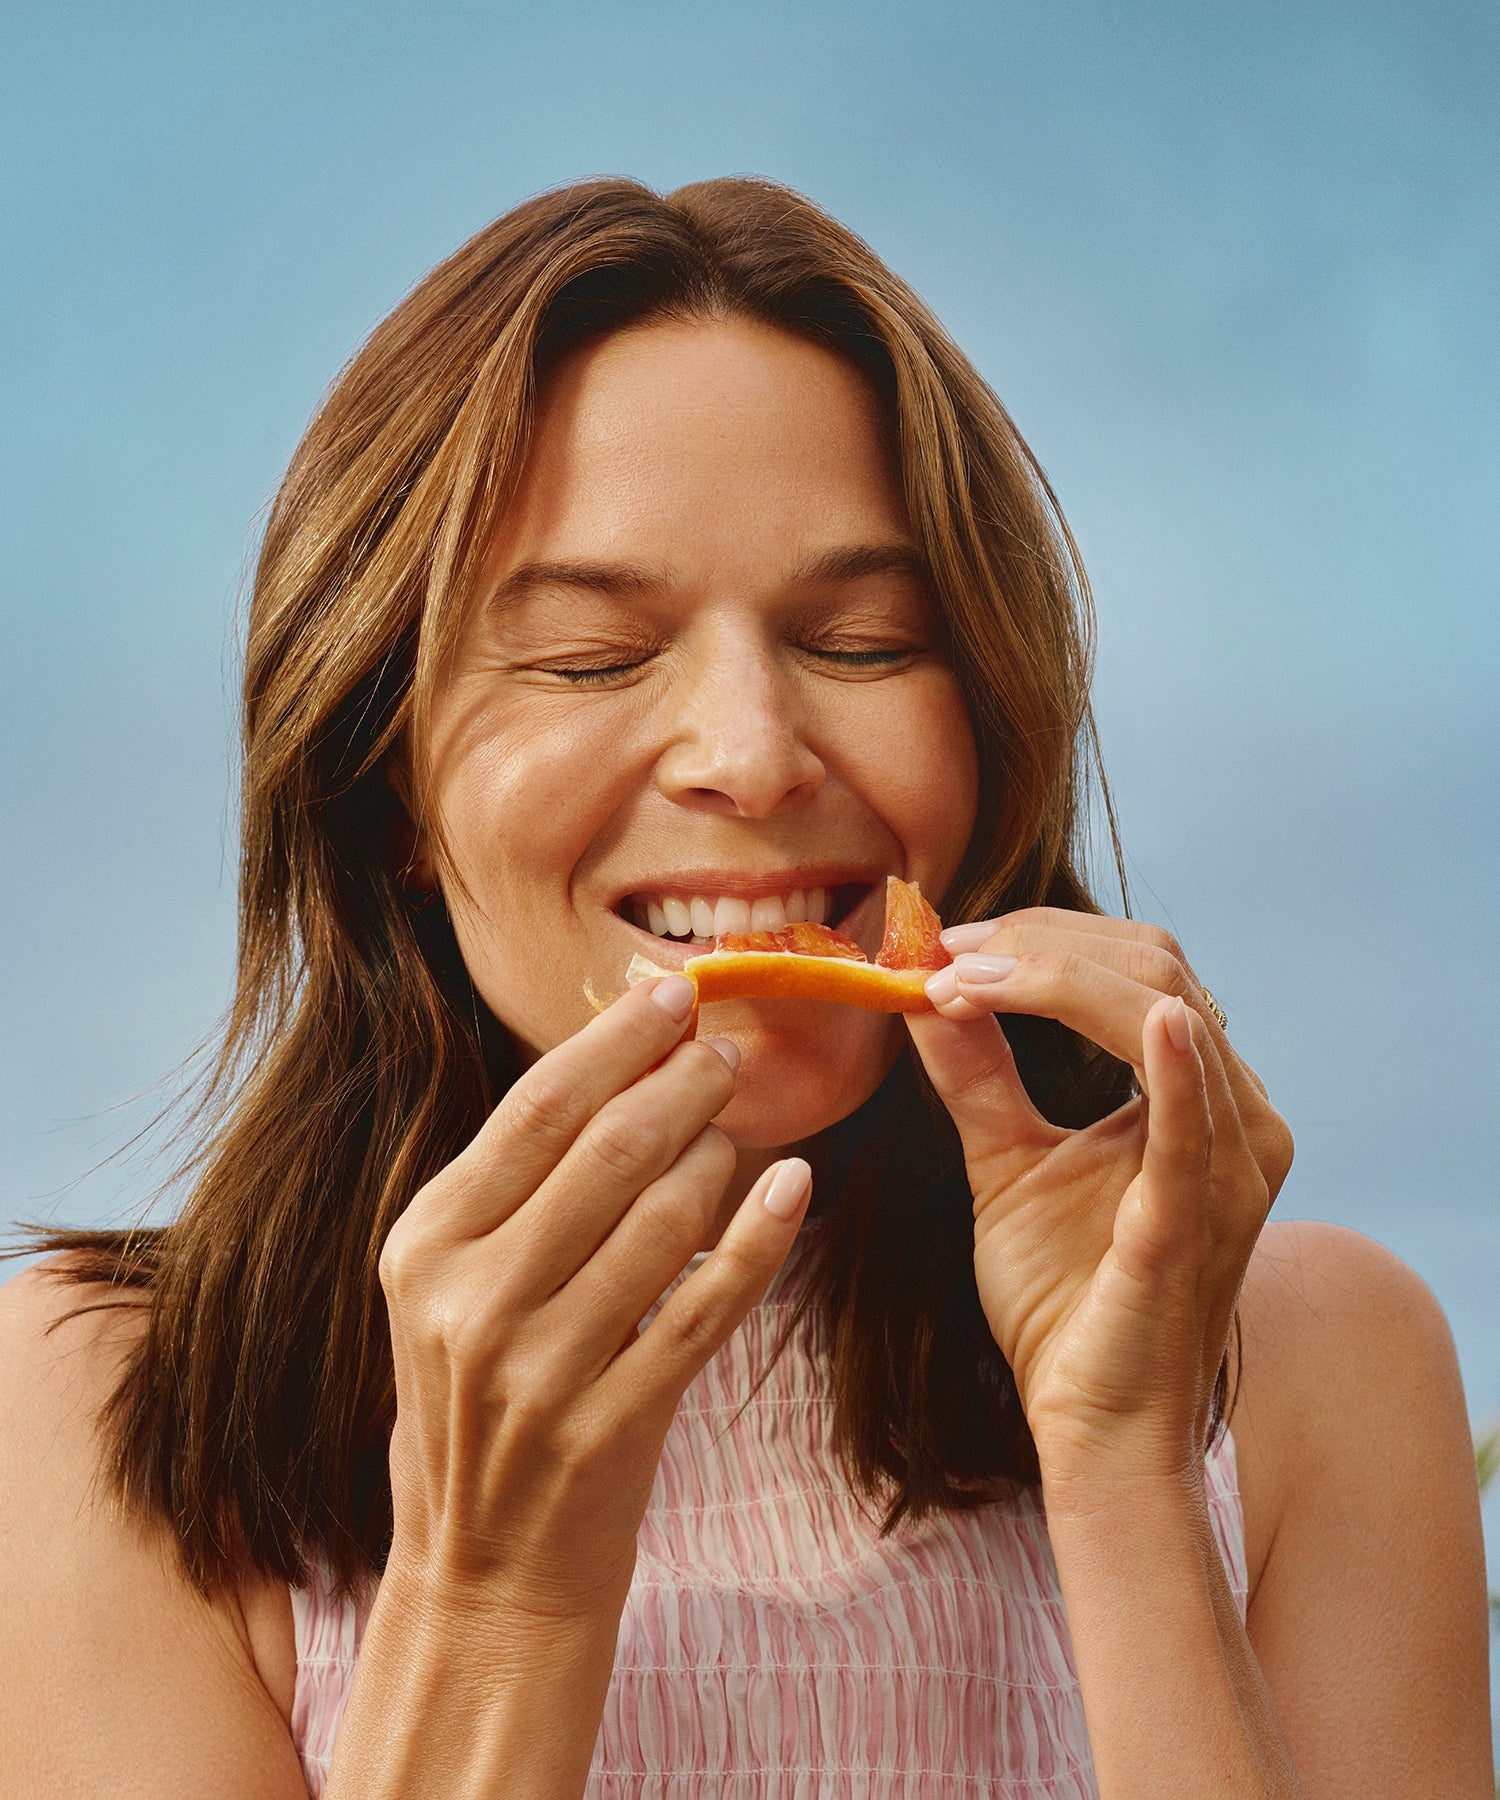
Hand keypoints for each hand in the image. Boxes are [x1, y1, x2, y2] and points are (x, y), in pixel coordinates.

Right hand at [377, 976, 810, 1624]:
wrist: (486, 1572)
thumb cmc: (481, 1405)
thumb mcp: (452, 1287)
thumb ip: (515, 1187)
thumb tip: (618, 1059)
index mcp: (424, 1246)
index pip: (534, 1110)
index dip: (615, 1041)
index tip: (672, 994)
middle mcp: (470, 1302)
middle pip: (605, 1150)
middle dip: (682, 1082)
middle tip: (728, 1050)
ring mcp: (540, 1371)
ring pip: (664, 1219)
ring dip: (720, 1155)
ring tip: (742, 1127)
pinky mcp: (611, 1426)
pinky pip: (707, 1307)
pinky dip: (760, 1238)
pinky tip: (794, 1187)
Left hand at [907, 910, 1292, 1484]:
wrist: (1091, 1423)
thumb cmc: (1063, 1296)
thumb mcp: (1005, 1158)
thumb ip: (974, 1071)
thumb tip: (924, 981)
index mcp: (1202, 1093)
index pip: (1138, 965)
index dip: (1042, 937)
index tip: (944, 942)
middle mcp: (1240, 1115)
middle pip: (1156, 967)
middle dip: (1041, 943)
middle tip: (942, 954)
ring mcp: (1231, 1168)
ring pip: (1168, 1012)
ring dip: (1056, 980)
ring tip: (959, 981)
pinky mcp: (1198, 1223)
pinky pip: (1198, 1130)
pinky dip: (1177, 1068)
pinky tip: (1154, 1021)